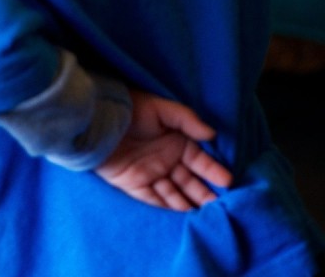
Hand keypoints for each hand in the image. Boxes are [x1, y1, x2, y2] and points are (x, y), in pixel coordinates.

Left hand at [96, 90, 233, 210]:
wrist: (97, 121)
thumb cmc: (130, 109)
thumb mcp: (161, 109)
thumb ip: (187, 120)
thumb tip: (212, 133)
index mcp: (176, 142)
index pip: (200, 161)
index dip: (213, 171)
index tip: (227, 182)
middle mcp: (166, 160)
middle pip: (190, 181)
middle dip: (205, 193)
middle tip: (220, 205)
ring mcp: (151, 174)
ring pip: (175, 193)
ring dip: (190, 203)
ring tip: (206, 215)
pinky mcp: (135, 184)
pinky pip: (155, 199)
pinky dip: (169, 207)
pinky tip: (184, 214)